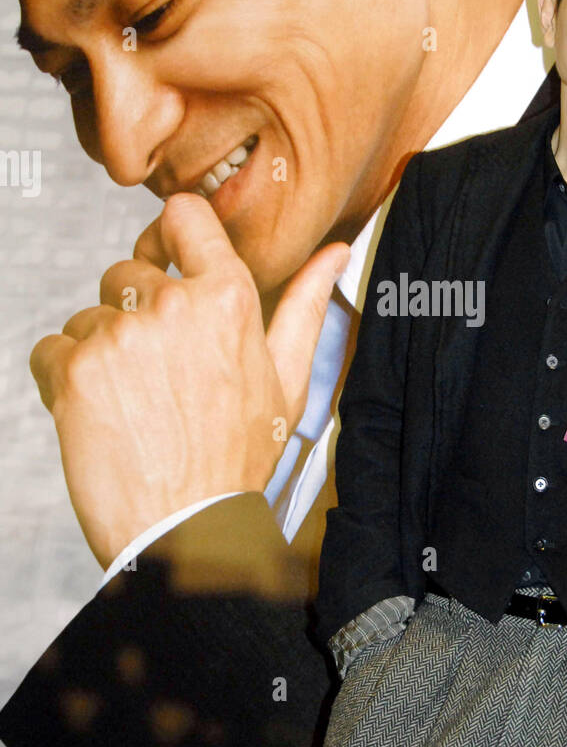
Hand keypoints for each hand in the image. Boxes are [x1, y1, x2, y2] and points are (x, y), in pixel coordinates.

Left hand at [30, 193, 349, 568]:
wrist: (188, 530)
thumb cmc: (237, 461)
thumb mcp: (288, 380)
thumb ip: (306, 306)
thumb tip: (334, 253)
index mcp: (228, 298)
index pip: (183, 216)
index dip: (168, 237)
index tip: (165, 263)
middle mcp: (173, 306)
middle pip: (127, 271)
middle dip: (134, 313)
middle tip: (158, 374)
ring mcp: (120, 336)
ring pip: (89, 315)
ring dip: (101, 351)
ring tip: (134, 404)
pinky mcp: (76, 369)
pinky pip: (52, 349)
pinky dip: (65, 379)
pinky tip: (102, 415)